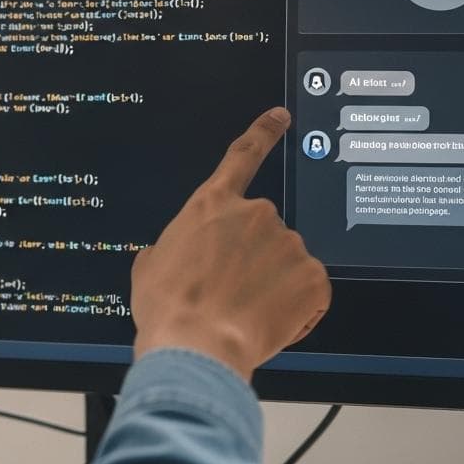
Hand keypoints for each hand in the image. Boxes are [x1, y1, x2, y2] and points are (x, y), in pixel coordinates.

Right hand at [131, 107, 331, 381]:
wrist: (197, 346)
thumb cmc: (168, 309)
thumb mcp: (151, 267)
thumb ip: (172, 247)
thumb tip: (174, 254)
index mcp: (212, 205)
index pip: (242, 157)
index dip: (263, 133)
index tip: (280, 117)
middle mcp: (255, 214)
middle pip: (264, 231)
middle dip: (256, 258)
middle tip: (233, 293)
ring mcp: (287, 243)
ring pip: (287, 262)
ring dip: (274, 284)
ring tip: (245, 313)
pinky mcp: (313, 276)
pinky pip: (309, 291)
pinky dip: (296, 308)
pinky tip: (269, 322)